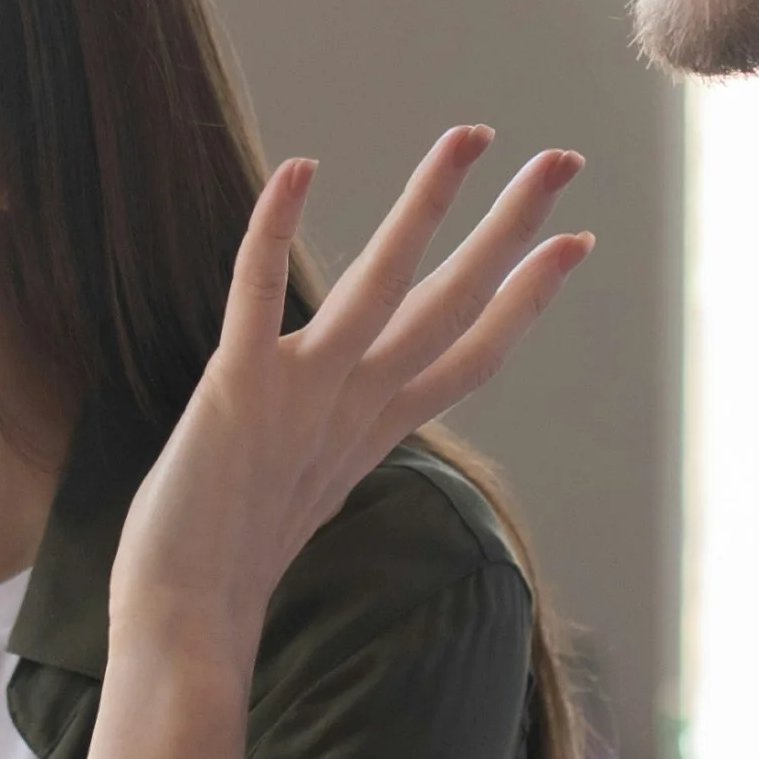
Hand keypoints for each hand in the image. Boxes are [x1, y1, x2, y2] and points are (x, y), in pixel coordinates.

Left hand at [106, 129, 595, 653]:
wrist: (183, 623)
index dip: (527, 295)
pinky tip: (300, 169)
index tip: (575, 242)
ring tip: (472, 135)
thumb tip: (349, 418)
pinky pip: (258, 293)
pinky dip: (277, 230)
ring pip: (382, 280)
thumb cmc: (226, 562)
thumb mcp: (305, 484)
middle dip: (512, 227)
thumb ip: (334, 437)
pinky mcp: (237, 387)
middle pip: (453, 302)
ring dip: (430, 202)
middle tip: (565, 158)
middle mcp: (355, 404)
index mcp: (375, 428)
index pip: (473, 350)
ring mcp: (302, 393)